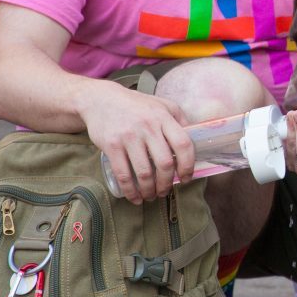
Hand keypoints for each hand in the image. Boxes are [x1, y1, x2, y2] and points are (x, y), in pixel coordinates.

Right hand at [81, 80, 193, 204]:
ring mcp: (129, 136)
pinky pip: (123, 174)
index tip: (187, 177)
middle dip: (167, 182)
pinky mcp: (111, 145)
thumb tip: (196, 139)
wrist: (101, 99)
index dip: (188, 164)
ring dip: (150, 190)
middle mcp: (148, 126)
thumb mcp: (162, 105)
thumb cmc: (136, 105)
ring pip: (144, 172)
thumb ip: (179, 120)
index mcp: (164, 117)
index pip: (183, 144)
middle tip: (166, 190)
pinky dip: (131, 190)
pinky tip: (135, 197)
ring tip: (151, 195)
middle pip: (165, 162)